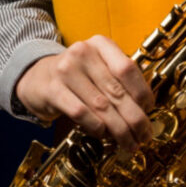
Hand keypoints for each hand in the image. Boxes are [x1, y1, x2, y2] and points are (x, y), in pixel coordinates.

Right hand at [15, 35, 154, 150]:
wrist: (36, 76)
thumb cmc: (76, 74)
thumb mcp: (97, 67)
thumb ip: (118, 80)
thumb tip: (144, 108)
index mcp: (100, 44)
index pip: (127, 68)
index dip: (142, 91)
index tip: (149, 109)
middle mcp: (83, 53)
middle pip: (116, 90)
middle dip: (134, 118)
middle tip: (144, 135)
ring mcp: (66, 70)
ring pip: (101, 105)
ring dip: (118, 129)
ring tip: (129, 142)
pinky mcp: (52, 90)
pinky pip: (80, 113)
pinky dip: (95, 126)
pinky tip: (103, 133)